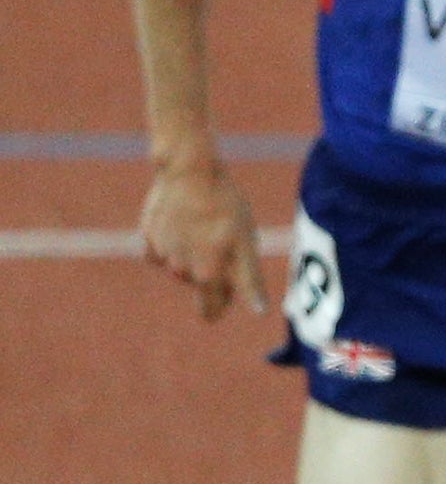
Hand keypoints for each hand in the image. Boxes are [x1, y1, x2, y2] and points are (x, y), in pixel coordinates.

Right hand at [139, 161, 267, 319]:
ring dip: (193, 253)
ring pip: (180, 264)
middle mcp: (180, 270)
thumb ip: (249, 281)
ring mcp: (162, 253)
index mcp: (206, 275)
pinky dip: (172, 240)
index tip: (226, 297)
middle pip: (199, 283)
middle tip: (223, 241)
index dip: (221, 304)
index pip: (210, 310)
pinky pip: (162, 248)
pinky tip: (182, 220)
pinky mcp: (148, 236)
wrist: (189, 171)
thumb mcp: (246, 243)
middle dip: (211, 271)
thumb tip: (260, 312)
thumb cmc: (225, 206)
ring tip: (205, 225)